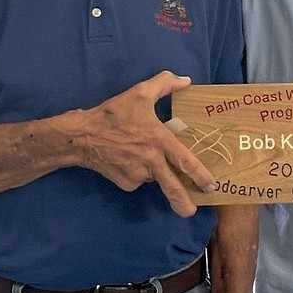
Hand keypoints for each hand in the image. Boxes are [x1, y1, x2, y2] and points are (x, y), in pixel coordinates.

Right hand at [76, 71, 214, 217]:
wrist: (81, 137)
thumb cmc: (113, 114)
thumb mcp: (140, 93)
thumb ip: (165, 84)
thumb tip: (186, 80)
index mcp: (159, 141)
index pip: (185, 162)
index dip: (200, 175)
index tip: (211, 186)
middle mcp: (151, 162)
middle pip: (173, 188)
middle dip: (184, 202)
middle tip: (192, 211)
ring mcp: (137, 175)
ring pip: (155, 177)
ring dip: (156, 172)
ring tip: (141, 155)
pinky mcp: (125, 183)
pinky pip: (139, 180)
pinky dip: (140, 172)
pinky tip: (129, 159)